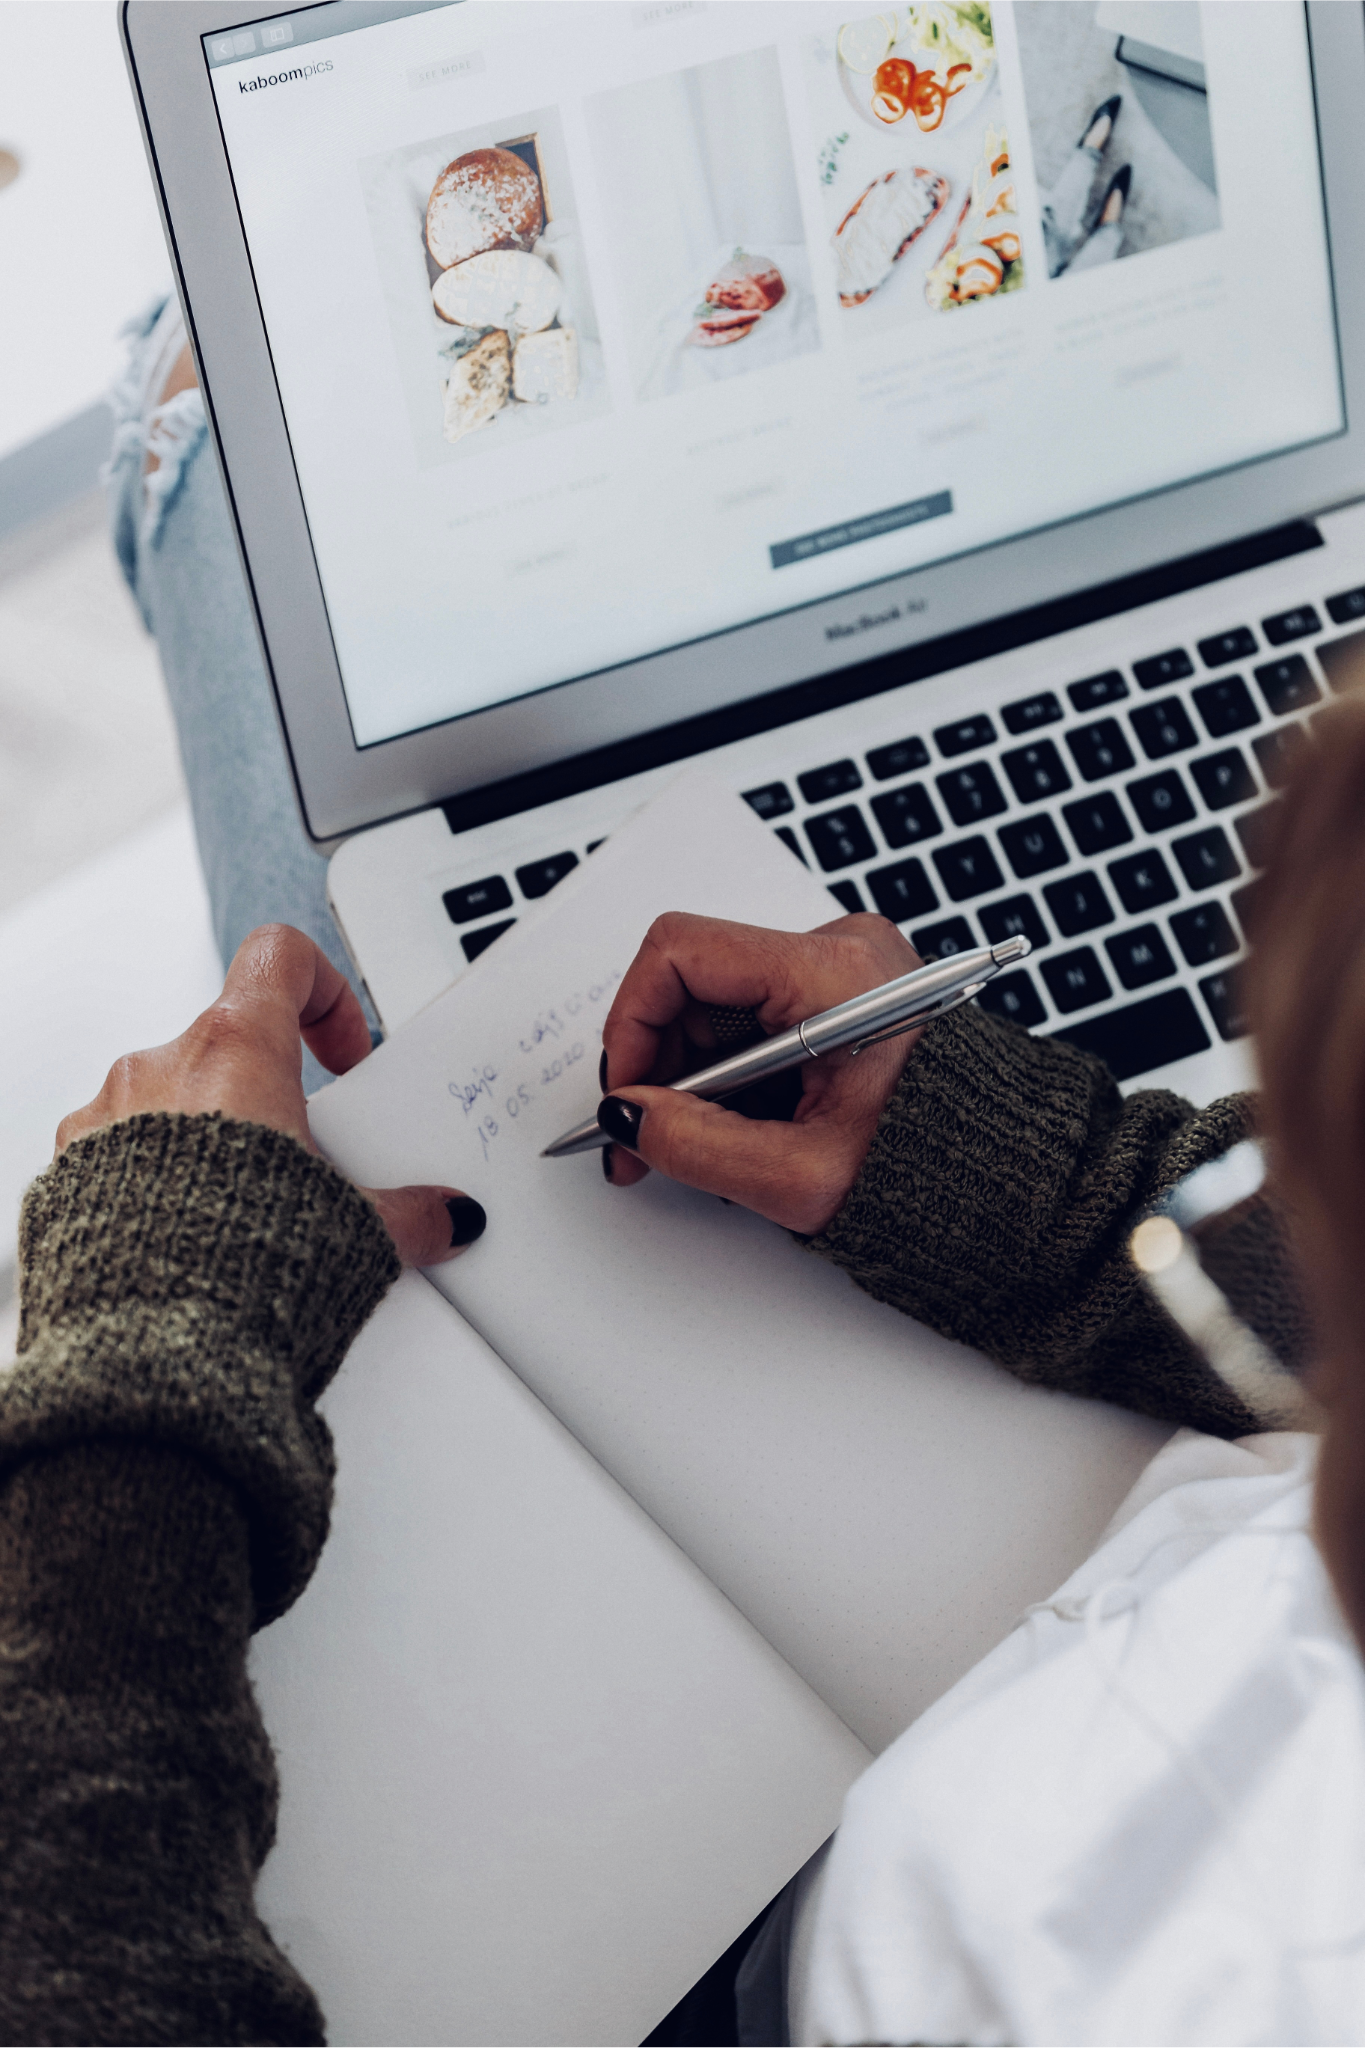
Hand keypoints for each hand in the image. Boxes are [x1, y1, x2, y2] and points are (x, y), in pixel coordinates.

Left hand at [55, 925, 483, 1265]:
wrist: (149, 1348)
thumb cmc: (235, 1269)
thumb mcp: (353, 1233)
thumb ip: (409, 1214)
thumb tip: (447, 1218)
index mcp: (235, 1052)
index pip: (281, 957)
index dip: (324, 992)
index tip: (340, 1056)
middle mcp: (161, 1068)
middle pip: (228, 1043)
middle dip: (270, 1098)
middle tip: (303, 1163)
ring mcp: (105, 1116)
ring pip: (169, 1101)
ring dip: (209, 1141)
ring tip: (244, 1212)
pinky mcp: (68, 1172)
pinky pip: (119, 1153)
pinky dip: (155, 1181)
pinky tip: (189, 1238)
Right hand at [598, 912, 922, 1232]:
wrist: (1005, 1173)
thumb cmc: (934, 1168)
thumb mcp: (797, 1176)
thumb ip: (695, 1145)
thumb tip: (628, 1116)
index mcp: (835, 975)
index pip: (681, 951)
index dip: (634, 1021)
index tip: (629, 1089)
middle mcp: (840, 949)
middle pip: (696, 979)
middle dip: (661, 1061)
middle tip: (645, 1136)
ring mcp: (843, 965)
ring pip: (719, 1002)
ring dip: (694, 1073)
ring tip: (700, 1142)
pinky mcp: (843, 988)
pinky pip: (755, 1014)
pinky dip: (732, 1069)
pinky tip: (742, 1122)